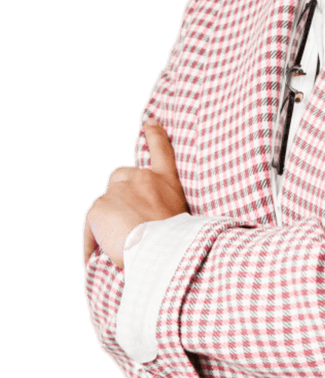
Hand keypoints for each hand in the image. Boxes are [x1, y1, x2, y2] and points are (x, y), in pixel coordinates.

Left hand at [82, 120, 188, 268]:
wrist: (162, 250)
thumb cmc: (176, 244)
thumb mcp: (181, 217)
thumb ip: (162, 208)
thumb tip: (142, 221)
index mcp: (166, 181)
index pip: (161, 150)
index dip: (155, 135)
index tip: (151, 122)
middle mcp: (142, 179)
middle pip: (120, 176)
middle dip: (119, 193)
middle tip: (125, 218)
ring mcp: (119, 190)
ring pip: (104, 203)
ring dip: (107, 220)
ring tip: (115, 245)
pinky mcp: (98, 207)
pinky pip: (90, 226)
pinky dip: (91, 241)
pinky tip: (94, 256)